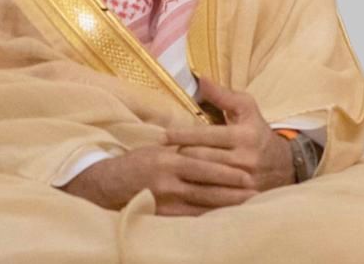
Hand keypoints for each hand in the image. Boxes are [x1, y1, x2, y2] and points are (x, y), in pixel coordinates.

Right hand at [61, 142, 256, 216]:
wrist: (109, 183)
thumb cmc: (137, 161)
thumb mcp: (158, 147)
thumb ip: (182, 148)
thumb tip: (207, 144)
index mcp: (168, 159)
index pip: (203, 165)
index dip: (226, 172)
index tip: (247, 174)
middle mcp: (168, 181)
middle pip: (207, 188)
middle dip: (232, 191)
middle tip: (255, 191)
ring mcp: (165, 202)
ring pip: (202, 205)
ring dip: (225, 206)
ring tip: (246, 205)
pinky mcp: (162, 215)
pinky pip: (190, 219)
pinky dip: (209, 218)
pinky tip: (223, 218)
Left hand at [162, 77, 295, 191]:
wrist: (286, 165)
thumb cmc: (257, 131)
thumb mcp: (246, 107)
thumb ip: (222, 94)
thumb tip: (200, 78)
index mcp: (244, 135)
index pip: (206, 136)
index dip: (182, 135)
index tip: (162, 136)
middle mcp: (245, 160)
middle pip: (201, 158)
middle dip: (180, 154)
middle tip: (161, 152)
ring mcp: (244, 183)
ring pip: (204, 179)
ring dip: (184, 173)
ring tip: (167, 167)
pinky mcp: (242, 199)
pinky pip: (212, 197)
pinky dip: (195, 190)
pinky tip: (182, 185)